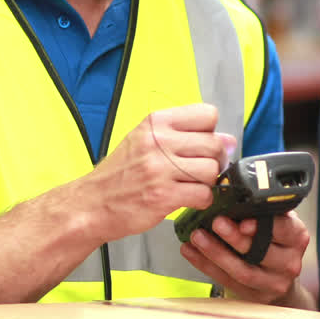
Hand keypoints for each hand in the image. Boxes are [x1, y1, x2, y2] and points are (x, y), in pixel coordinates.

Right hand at [83, 104, 235, 243]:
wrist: (91, 204)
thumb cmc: (120, 174)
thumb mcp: (145, 141)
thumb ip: (184, 136)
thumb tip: (228, 140)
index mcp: (156, 122)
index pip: (207, 114)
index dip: (210, 132)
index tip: (200, 146)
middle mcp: (159, 141)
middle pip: (214, 144)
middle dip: (214, 160)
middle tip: (199, 171)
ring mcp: (160, 168)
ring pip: (211, 170)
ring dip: (207, 182)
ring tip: (190, 185)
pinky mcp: (163, 195)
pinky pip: (204, 194)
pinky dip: (201, 200)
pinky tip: (186, 199)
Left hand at [179, 211, 310, 305]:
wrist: (279, 277)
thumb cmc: (275, 241)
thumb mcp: (278, 222)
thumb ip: (264, 211)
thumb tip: (233, 192)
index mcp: (297, 237)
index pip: (284, 229)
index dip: (263, 225)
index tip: (243, 219)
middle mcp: (289, 262)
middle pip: (261, 251)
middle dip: (235, 238)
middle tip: (215, 222)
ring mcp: (273, 283)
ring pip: (242, 270)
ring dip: (216, 252)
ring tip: (197, 236)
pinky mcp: (255, 296)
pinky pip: (226, 281)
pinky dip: (206, 265)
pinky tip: (191, 251)